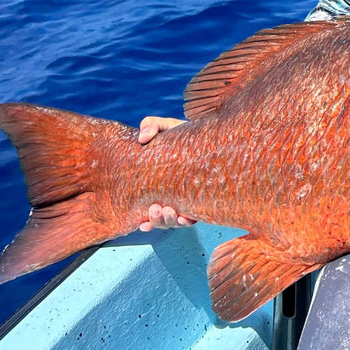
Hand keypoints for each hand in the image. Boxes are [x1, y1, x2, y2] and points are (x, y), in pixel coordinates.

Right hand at [135, 116, 197, 230]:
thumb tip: (143, 138)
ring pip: (177, 221)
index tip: (140, 223)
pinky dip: (188, 220)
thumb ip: (151, 126)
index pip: (149, 209)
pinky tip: (184, 217)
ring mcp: (191, 198)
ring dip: (170, 221)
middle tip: (155, 208)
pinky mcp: (206, 197)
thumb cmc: (183, 133)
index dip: (144, 221)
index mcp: (161, 187)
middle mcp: (175, 197)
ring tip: (169, 211)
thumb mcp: (165, 126)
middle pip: (163, 219)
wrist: (210, 133)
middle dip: (157, 220)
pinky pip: (197, 216)